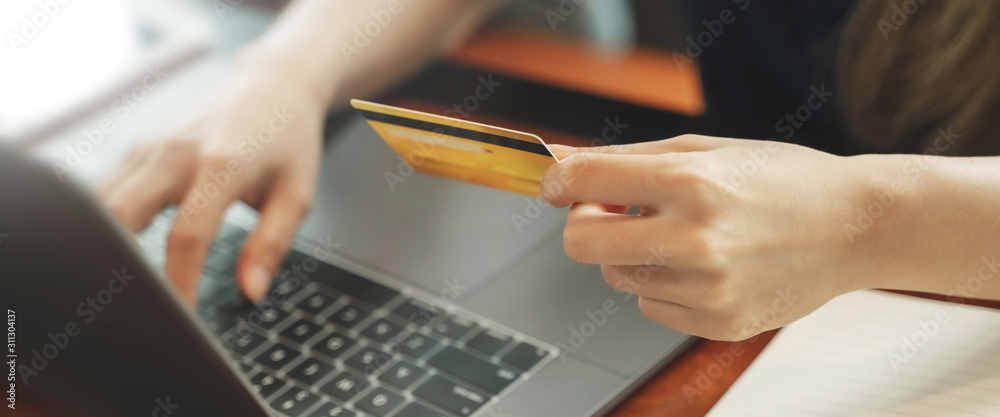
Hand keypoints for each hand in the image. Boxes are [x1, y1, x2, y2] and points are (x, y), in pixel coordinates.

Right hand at [100, 60, 326, 303]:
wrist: (271, 84)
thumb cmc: (288, 139)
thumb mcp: (297, 193)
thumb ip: (272, 244)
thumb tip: (251, 291)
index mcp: (221, 164)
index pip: (187, 235)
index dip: (178, 282)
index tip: (179, 318)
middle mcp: (175, 152)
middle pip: (119, 215)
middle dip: (117, 265)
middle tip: (134, 306)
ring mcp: (150, 147)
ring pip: (101, 204)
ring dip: (104, 246)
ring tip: (123, 286)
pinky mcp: (137, 148)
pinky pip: (106, 191)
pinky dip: (104, 224)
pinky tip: (117, 251)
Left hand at [541, 136, 893, 340]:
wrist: (857, 227)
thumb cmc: (785, 181)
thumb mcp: (707, 150)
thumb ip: (627, 158)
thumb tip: (562, 162)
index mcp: (692, 182)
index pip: (586, 182)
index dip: (558, 181)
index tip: (557, 184)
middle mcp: (697, 238)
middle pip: (582, 243)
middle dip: (585, 223)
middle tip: (614, 210)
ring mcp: (709, 288)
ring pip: (615, 277)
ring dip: (631, 254)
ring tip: (679, 234)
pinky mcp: (719, 322)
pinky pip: (651, 304)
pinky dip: (662, 284)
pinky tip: (703, 264)